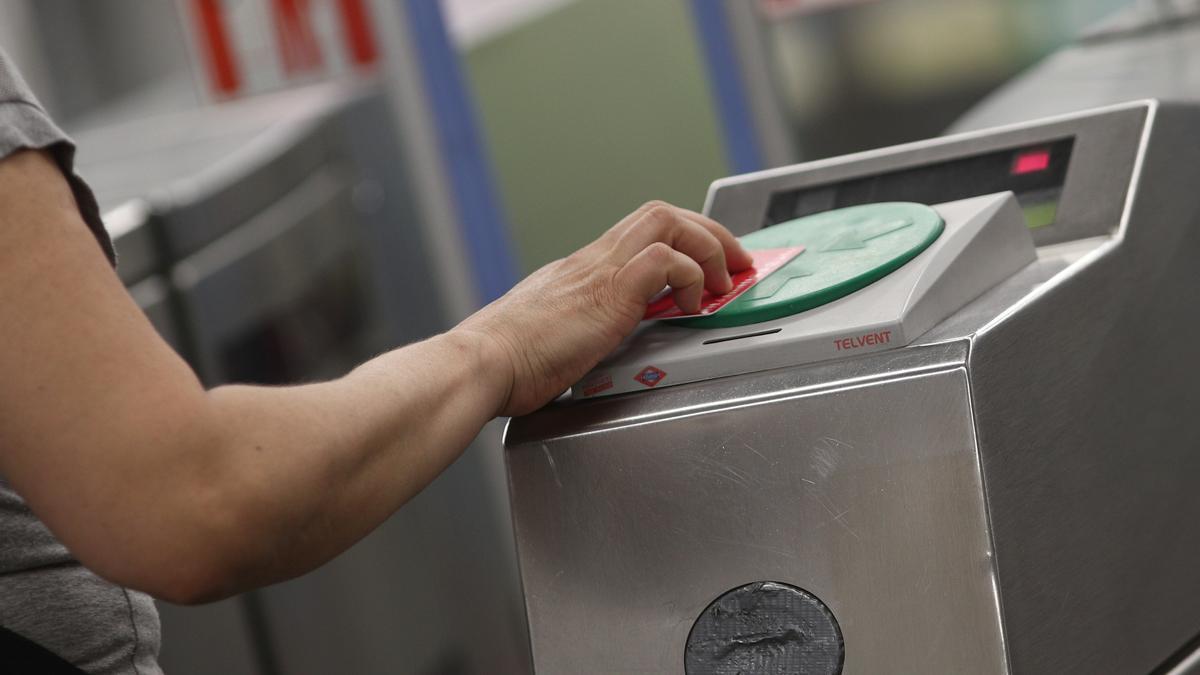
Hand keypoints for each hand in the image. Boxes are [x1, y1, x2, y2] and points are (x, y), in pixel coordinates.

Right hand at [455, 201, 752, 415]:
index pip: (639, 233)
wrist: (483, 363)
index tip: (705, 263)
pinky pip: (665, 260)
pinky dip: (691, 275)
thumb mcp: (550, 337)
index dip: (681, 240)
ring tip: (725, 279)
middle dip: (708, 231)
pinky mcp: (610, 291)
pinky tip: (693, 306)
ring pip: (667, 220)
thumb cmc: (506, 361)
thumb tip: (585, 348)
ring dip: (708, 245)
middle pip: (660, 213)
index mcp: (581, 271)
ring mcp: (601, 271)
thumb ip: (574, 331)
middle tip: (735, 262)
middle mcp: (593, 260)